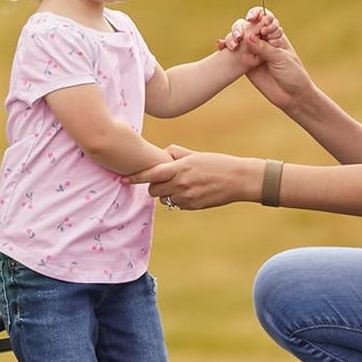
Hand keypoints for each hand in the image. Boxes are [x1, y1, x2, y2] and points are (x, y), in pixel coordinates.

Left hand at [138, 145, 259, 210]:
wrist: (238, 180)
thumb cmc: (217, 163)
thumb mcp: (195, 155)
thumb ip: (175, 154)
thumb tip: (161, 156)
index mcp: (180, 168)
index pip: (151, 174)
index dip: (136, 178)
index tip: (123, 179)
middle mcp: (181, 184)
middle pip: (154, 190)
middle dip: (154, 186)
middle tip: (164, 179)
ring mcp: (187, 197)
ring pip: (165, 199)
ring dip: (168, 193)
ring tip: (182, 184)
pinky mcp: (193, 207)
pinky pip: (177, 204)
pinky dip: (179, 199)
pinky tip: (192, 191)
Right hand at [223, 10, 310, 111]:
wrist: (292, 96)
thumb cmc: (292, 74)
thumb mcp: (280, 58)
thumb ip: (264, 48)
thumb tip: (248, 36)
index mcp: (275, 35)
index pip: (264, 18)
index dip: (257, 14)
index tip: (253, 18)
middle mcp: (263, 40)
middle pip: (247, 25)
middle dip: (241, 27)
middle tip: (241, 36)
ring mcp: (253, 51)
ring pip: (238, 37)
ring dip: (232, 36)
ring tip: (233, 45)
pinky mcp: (244, 62)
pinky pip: (233, 52)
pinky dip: (225, 46)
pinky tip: (220, 46)